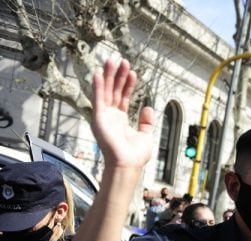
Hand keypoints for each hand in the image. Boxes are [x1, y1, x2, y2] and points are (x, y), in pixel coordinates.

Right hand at [91, 59, 154, 175]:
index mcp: (121, 120)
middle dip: (117, 75)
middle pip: (114, 91)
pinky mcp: (98, 118)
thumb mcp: (146, 135)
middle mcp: (111, 116)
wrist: (128, 164)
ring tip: (111, 61)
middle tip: (121, 60)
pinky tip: (99, 74)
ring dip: (108, 76)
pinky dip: (97, 86)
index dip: (127, 84)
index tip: (132, 72)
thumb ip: (146, 121)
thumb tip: (148, 107)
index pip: (124, 97)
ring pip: (105, 91)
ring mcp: (104, 116)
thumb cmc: (135, 155)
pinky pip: (98, 99)